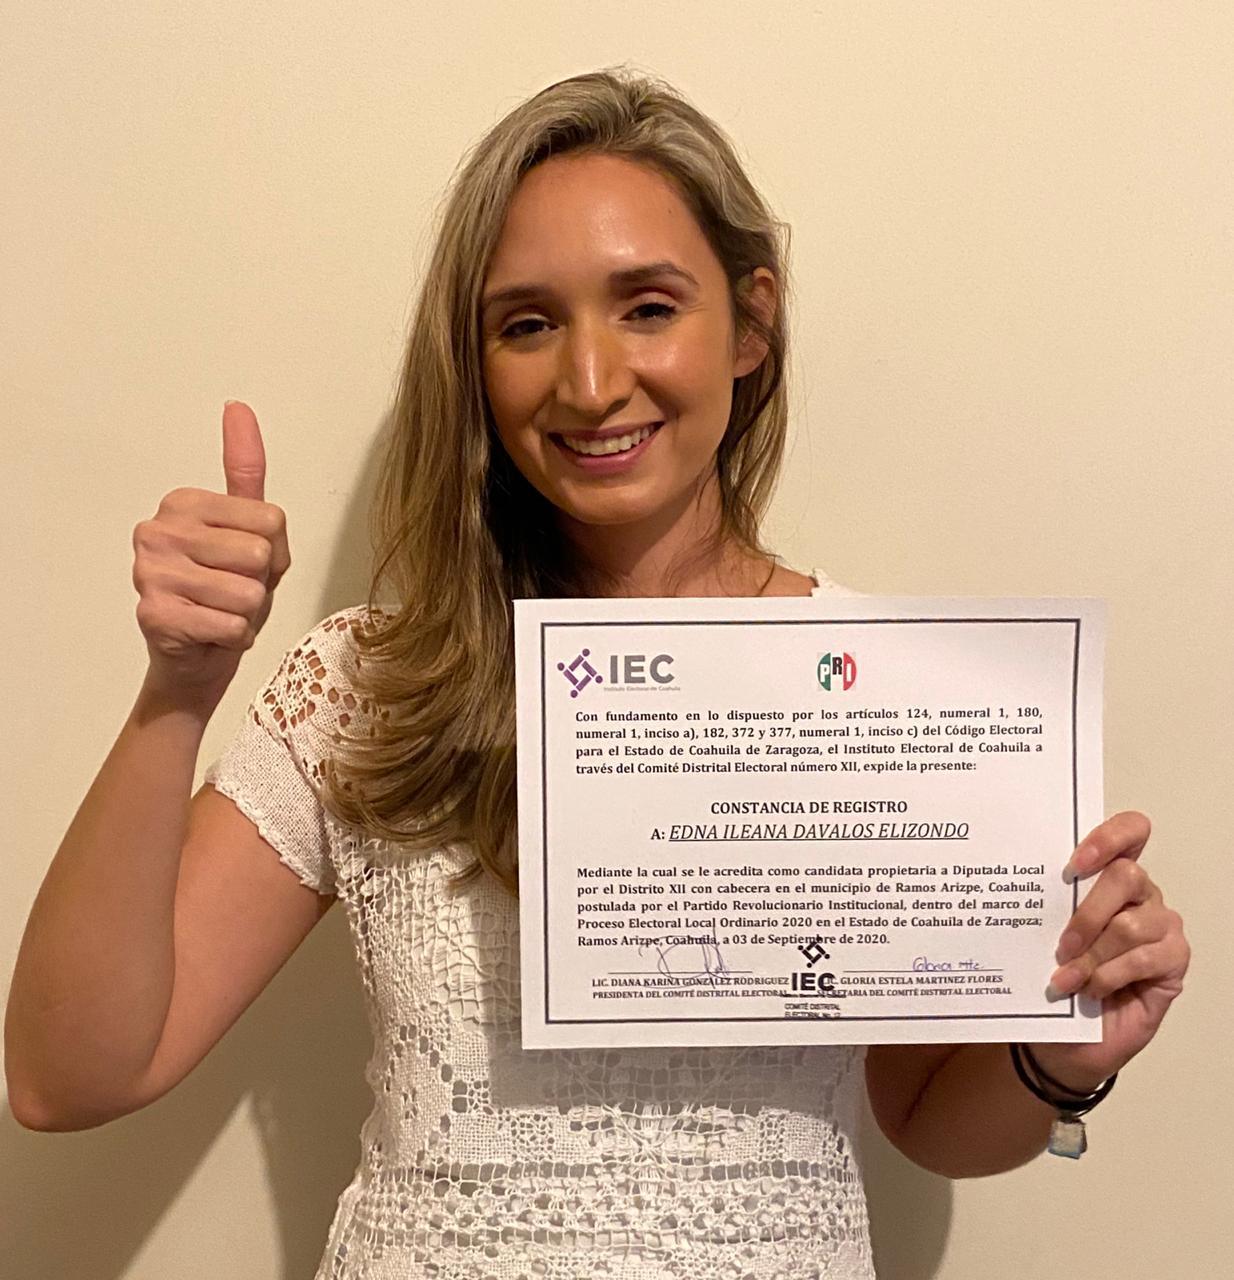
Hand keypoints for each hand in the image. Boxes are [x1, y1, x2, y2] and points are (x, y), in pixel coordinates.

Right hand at [132, 400, 290, 709]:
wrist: (196, 659)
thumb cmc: (227, 593)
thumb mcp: (252, 532)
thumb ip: (246, 471)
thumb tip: (237, 407)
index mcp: (183, 503)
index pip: (271, 520)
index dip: (273, 552)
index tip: (244, 562)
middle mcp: (157, 531)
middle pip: (260, 553)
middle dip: (260, 582)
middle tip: (233, 592)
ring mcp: (150, 573)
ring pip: (248, 591)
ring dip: (247, 613)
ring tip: (222, 612)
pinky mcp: (154, 615)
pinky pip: (231, 624)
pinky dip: (233, 637)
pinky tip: (210, 633)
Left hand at [1026, 811, 1188, 1091]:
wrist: (1064, 1039)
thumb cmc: (1053, 979)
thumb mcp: (1040, 938)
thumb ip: (1044, 908)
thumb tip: (1015, 885)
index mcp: (1107, 874)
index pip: (1130, 832)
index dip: (1108, 838)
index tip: (1074, 863)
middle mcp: (1140, 894)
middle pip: (1126, 876)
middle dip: (1087, 913)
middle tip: (1060, 946)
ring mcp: (1160, 926)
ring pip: (1131, 924)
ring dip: (1092, 955)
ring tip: (1066, 978)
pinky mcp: (1173, 961)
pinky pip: (1144, 958)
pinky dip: (1109, 975)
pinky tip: (1090, 991)